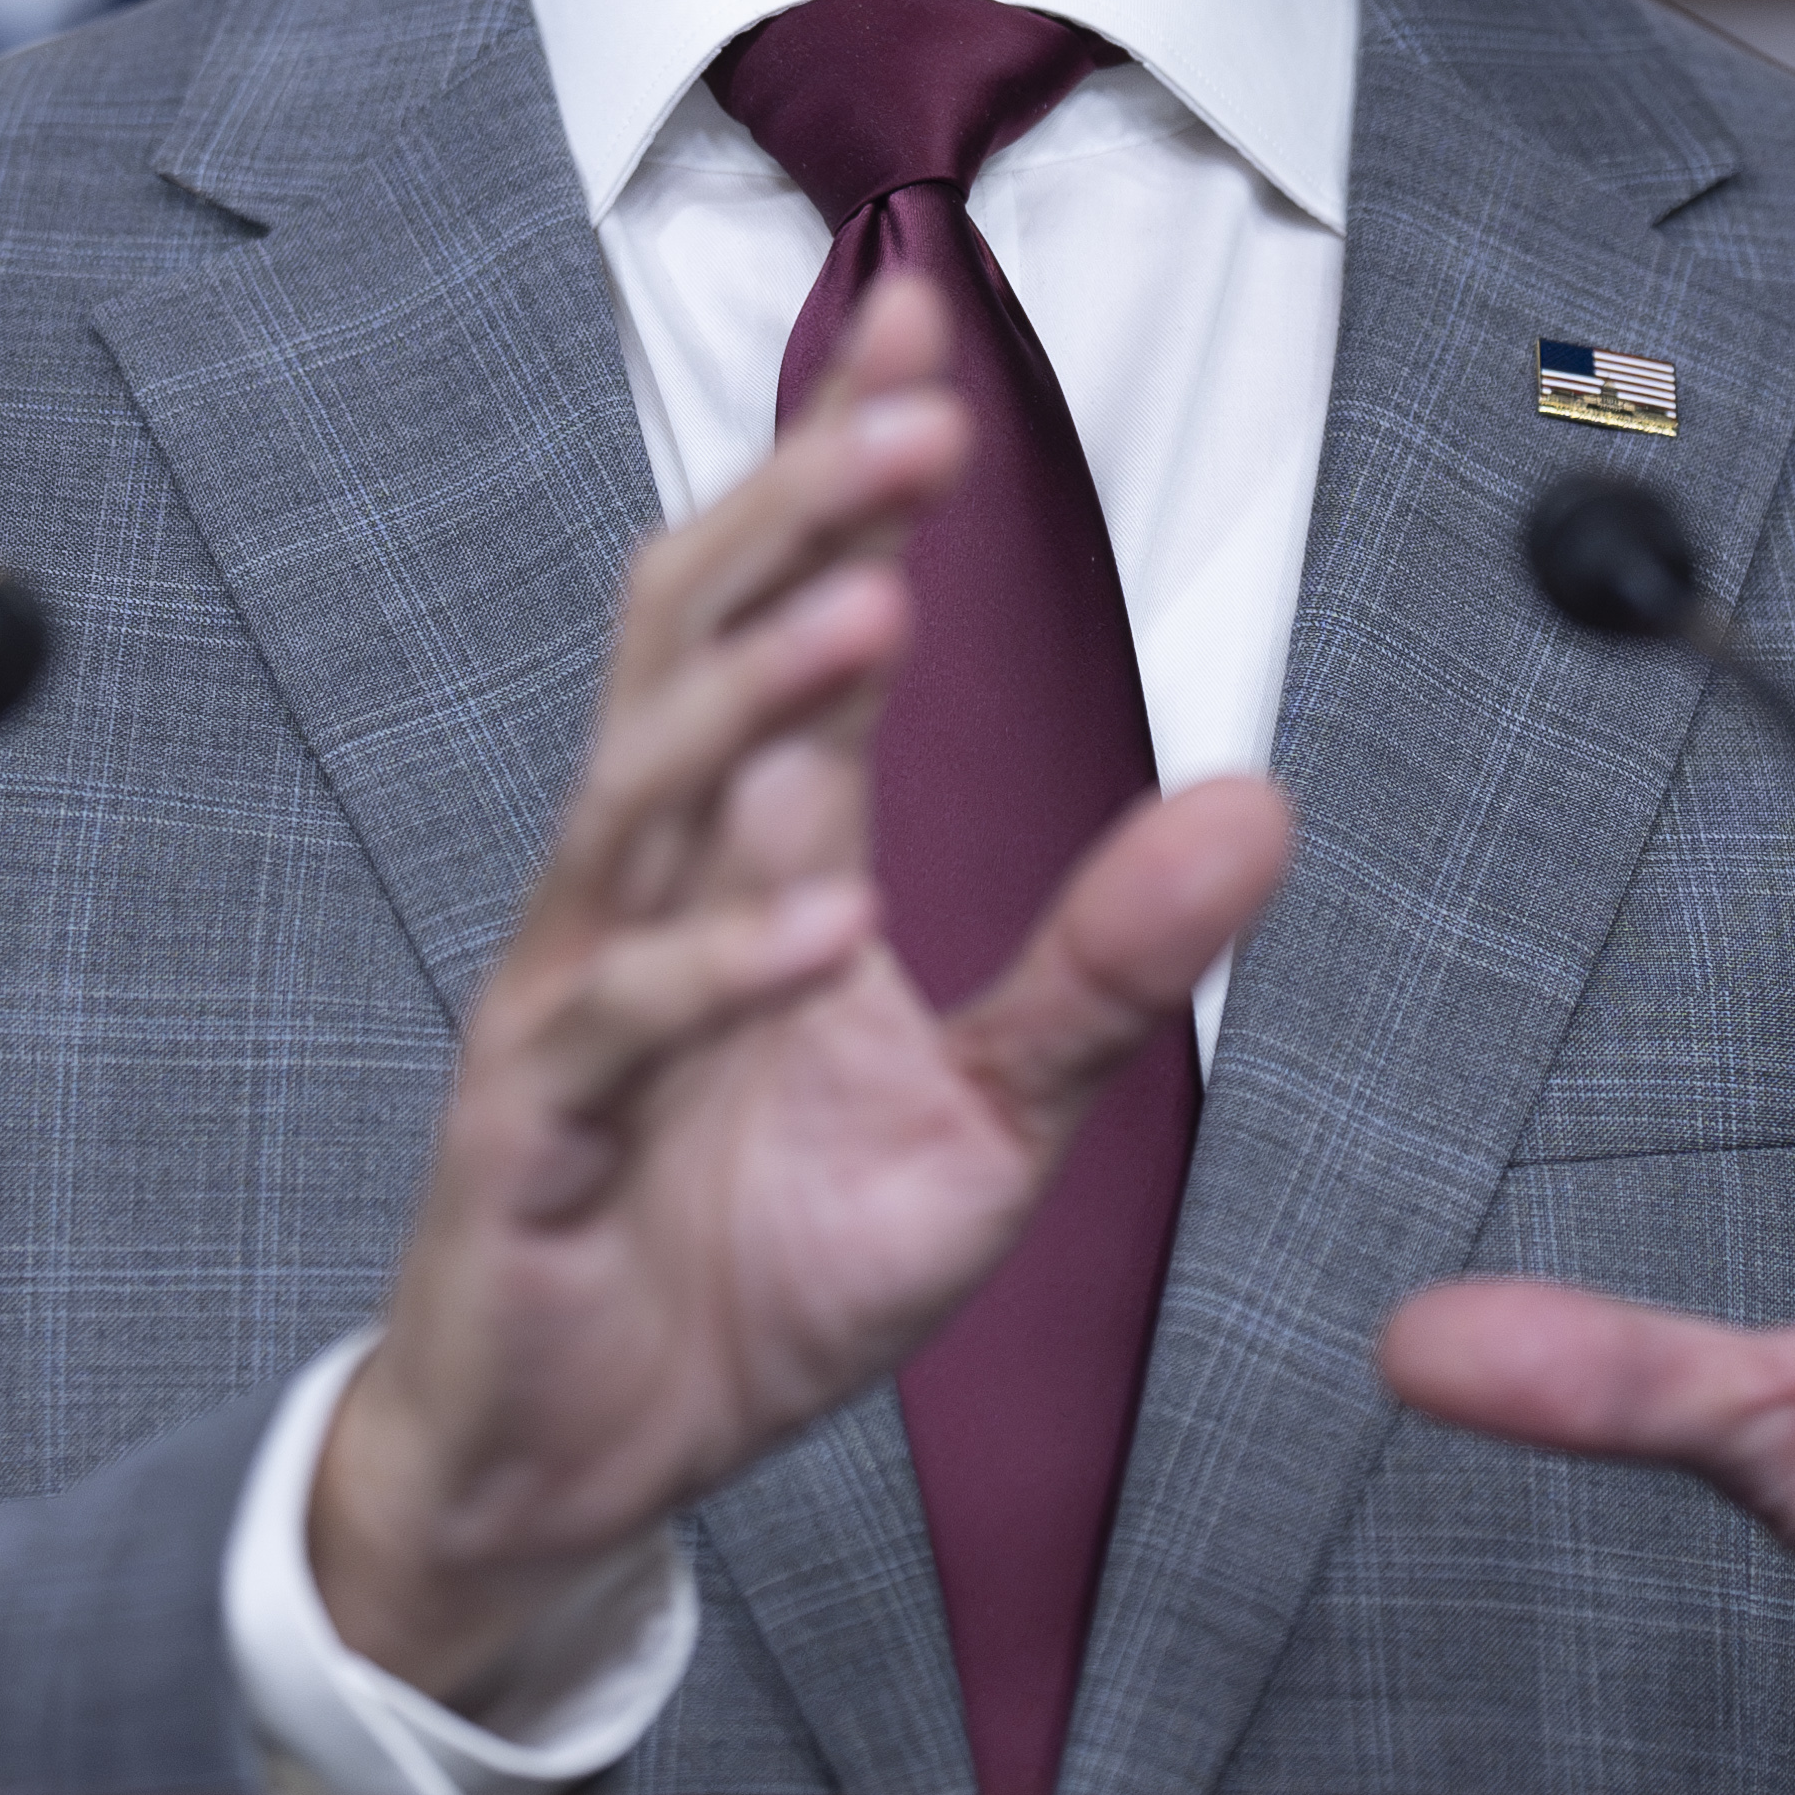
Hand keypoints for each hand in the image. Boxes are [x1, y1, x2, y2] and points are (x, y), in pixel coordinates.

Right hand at [309, 275, 1293, 1708]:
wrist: (587, 1466)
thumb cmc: (758, 1264)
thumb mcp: (988, 1116)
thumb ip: (1108, 965)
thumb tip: (1264, 804)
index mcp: (755, 850)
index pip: (794, 606)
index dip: (848, 467)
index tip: (931, 327)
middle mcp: (649, 882)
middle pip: (696, 635)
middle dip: (799, 511)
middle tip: (917, 409)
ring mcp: (574, 993)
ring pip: (638, 789)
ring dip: (756, 689)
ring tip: (878, 600)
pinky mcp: (531, 1127)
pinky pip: (618, 1018)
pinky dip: (718, 964)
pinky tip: (814, 915)